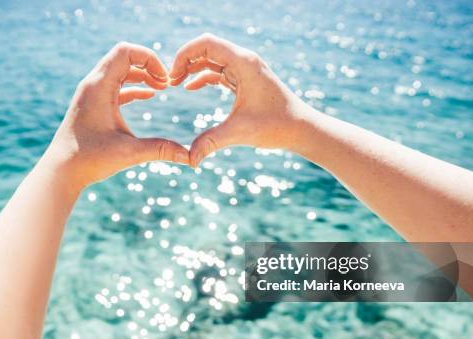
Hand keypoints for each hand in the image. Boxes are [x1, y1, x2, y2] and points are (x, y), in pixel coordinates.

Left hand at [43, 42, 188, 192]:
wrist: (62, 171)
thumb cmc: (89, 160)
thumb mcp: (128, 153)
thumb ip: (160, 150)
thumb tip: (189, 157)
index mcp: (99, 87)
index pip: (125, 52)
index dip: (149, 58)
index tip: (165, 80)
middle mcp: (93, 84)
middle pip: (124, 57)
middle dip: (148, 65)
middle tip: (167, 83)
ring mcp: (92, 93)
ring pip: (120, 70)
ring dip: (142, 75)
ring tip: (162, 87)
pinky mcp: (93, 104)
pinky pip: (116, 85)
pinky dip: (133, 86)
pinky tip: (150, 95)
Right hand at [169, 33, 314, 166]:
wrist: (302, 129)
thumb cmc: (277, 126)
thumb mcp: (240, 133)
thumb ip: (212, 142)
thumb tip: (190, 160)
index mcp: (244, 63)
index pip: (207, 44)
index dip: (184, 55)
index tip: (172, 76)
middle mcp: (245, 61)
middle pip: (207, 48)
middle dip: (185, 61)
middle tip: (170, 81)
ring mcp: (246, 69)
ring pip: (212, 59)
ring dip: (193, 68)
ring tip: (175, 84)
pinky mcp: (247, 80)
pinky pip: (220, 71)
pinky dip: (204, 76)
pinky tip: (191, 88)